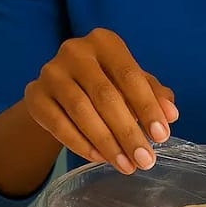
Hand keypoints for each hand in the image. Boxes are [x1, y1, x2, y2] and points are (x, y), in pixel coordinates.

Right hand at [24, 28, 177, 173]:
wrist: (60, 89)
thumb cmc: (107, 83)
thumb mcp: (132, 84)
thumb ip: (154, 94)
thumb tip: (171, 114)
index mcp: (104, 41)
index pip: (130, 75)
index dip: (148, 107)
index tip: (163, 136)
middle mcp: (75, 51)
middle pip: (106, 96)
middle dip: (128, 132)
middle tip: (145, 160)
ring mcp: (51, 72)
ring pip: (82, 112)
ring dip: (107, 143)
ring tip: (126, 165)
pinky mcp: (34, 95)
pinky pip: (58, 124)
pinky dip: (81, 144)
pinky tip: (100, 157)